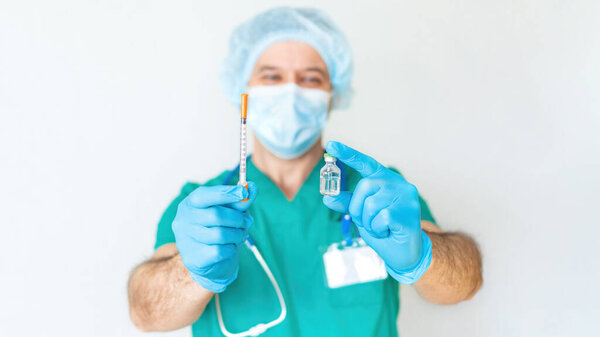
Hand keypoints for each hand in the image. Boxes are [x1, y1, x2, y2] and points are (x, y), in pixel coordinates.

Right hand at [172, 183, 256, 292]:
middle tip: (248, 222)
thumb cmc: (220, 229)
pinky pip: (219, 252)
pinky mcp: (192, 258)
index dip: (225, 193)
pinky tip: (230, 248)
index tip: (244, 192)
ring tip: (240, 236)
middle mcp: (183, 220)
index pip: (204, 195)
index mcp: (190, 204)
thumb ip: (240, 201)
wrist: (212, 261)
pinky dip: (230, 249)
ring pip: (219, 235)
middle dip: (238, 218)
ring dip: (237, 235)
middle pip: (216, 215)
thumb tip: (252, 187)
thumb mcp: (230, 212)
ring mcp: (184, 240)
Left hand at [322, 141, 431, 283]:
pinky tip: (387, 231)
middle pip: (364, 186)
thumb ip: (348, 203)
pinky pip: (380, 218)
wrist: (404, 253)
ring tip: (380, 227)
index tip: (331, 145)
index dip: (348, 154)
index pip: (365, 163)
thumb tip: (328, 196)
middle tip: (367, 221)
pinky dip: (377, 229)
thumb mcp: (361, 215)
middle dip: (358, 208)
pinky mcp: (409, 212)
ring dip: (368, 221)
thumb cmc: (384, 230)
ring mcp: (406, 197)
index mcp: (386, 180)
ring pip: (371, 204)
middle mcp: (398, 184)